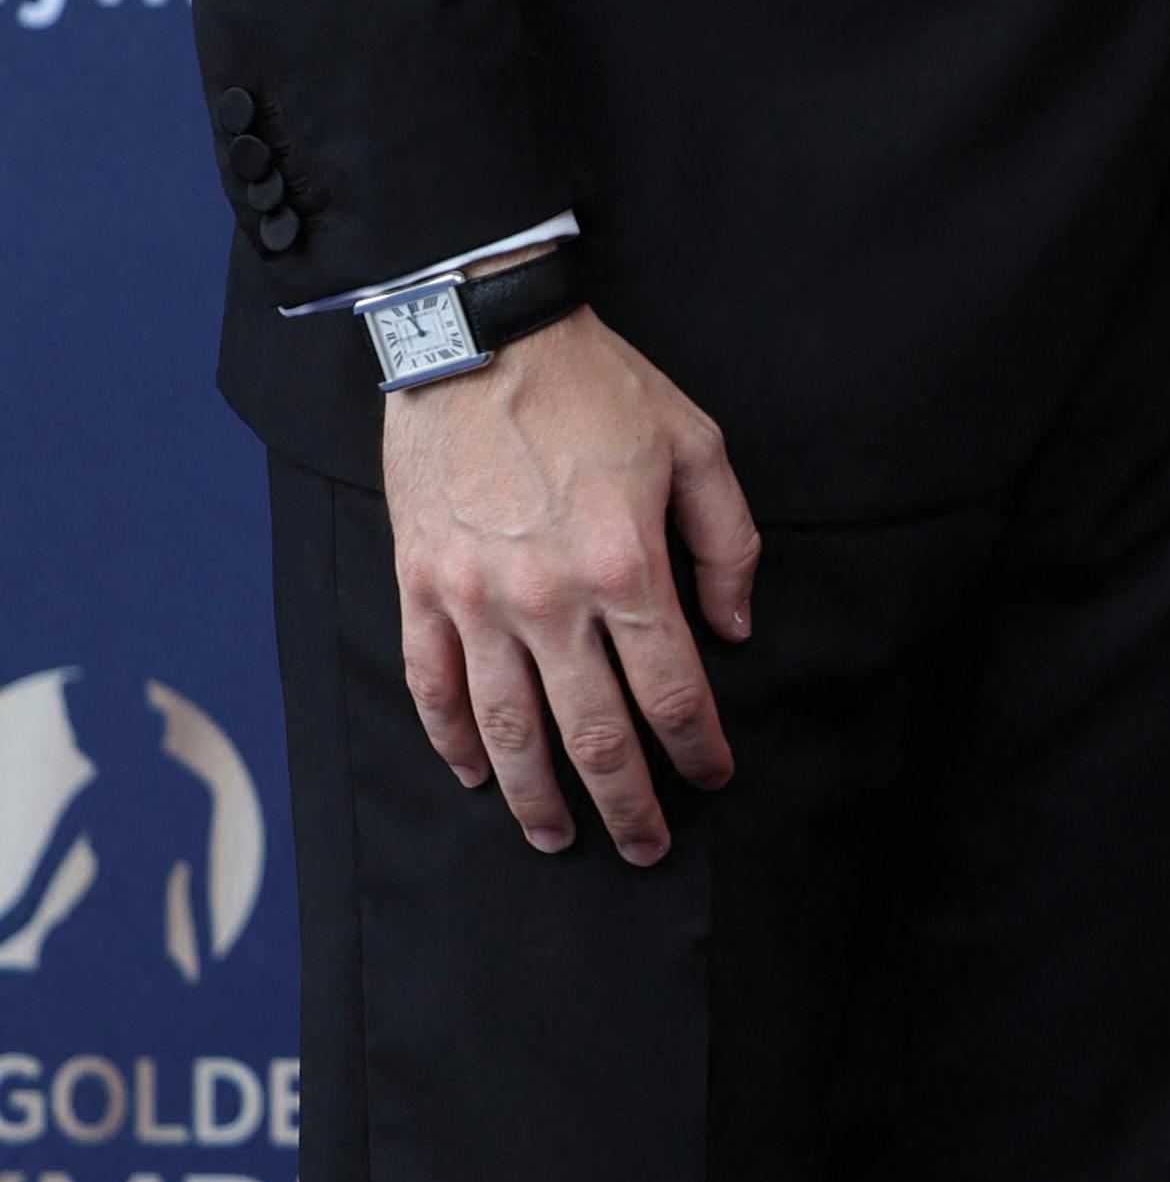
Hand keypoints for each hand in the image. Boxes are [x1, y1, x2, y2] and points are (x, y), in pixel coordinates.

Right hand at [384, 306, 759, 864]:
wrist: (483, 333)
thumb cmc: (598, 386)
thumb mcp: (695, 444)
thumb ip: (728, 542)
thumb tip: (736, 628)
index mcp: (627, 564)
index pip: (671, 691)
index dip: (697, 748)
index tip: (712, 777)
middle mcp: (550, 598)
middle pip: (593, 734)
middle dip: (628, 805)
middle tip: (647, 848)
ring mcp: (476, 597)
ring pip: (508, 730)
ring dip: (537, 797)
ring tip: (560, 839)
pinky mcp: (421, 584)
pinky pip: (433, 684)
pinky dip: (452, 739)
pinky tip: (474, 775)